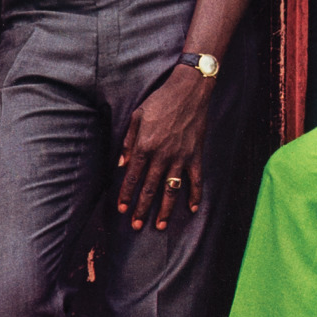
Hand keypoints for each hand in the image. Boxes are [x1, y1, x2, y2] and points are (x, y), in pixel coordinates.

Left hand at [117, 71, 211, 231]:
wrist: (189, 90)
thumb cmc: (160, 101)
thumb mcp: (137, 116)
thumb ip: (128, 142)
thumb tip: (121, 165)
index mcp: (145, 145)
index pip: (132, 176)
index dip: (126, 194)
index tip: (121, 209)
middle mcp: (162, 155)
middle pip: (150, 188)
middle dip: (142, 209)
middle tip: (135, 226)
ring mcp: (181, 156)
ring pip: (171, 189)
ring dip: (165, 209)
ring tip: (160, 225)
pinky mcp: (196, 155)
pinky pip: (196, 179)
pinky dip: (195, 195)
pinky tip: (192, 209)